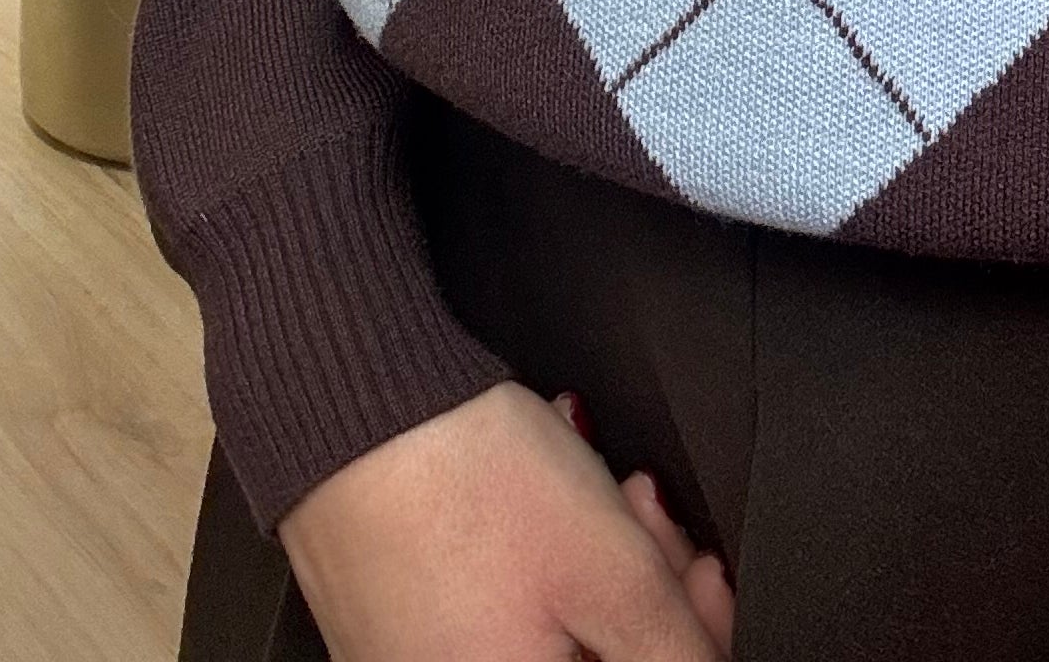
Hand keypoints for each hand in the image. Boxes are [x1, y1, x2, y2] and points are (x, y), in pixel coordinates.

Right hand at [277, 379, 734, 658]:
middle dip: (649, 588)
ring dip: (600, 568)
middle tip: (645, 513)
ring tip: (597, 493)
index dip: (695, 629)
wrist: (346, 412)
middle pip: (599, 656)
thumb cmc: (462, 486)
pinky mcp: (402, 639)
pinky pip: (499, 614)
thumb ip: (673, 651)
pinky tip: (548, 507)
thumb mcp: (613, 572)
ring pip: (553, 633)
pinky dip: (541, 568)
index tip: (702, 574)